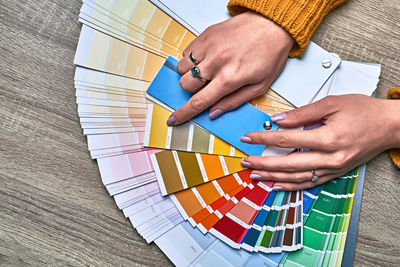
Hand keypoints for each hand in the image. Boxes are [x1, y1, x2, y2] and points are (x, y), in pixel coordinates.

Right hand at [166, 11, 293, 125]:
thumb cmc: (270, 53)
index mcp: (230, 78)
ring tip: (206, 71)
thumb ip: (234, 101)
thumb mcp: (260, 85)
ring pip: (181, 68)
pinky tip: (206, 59)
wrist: (273, 24)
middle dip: (191, 91)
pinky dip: (191, 59)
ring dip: (189, 74)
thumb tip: (214, 112)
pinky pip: (185, 52)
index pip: (199, 101)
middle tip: (205, 86)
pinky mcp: (206, 35)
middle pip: (185, 85)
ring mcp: (209, 46)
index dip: (183, 113)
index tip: (174, 118)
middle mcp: (216, 62)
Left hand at [240, 95, 399, 189]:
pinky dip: (291, 186)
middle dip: (263, 163)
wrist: (389, 126)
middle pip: (288, 163)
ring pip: (296, 177)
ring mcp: (333, 168)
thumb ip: (302, 113)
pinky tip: (277, 185)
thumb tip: (278, 120)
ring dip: (273, 177)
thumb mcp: (332, 104)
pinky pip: (309, 183)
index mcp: (328, 138)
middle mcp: (330, 158)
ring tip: (255, 175)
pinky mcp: (335, 172)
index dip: (264, 139)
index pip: (286, 140)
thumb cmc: (364, 112)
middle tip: (246, 161)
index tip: (248, 137)